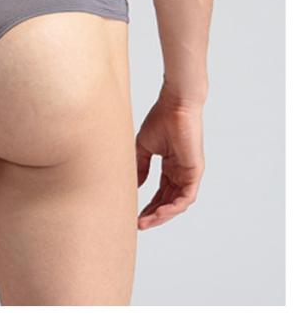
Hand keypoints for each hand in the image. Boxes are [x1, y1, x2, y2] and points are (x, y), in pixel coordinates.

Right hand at [135, 87, 204, 229]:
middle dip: (153, 215)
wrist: (174, 105)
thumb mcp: (144, 147)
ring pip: (177, 203)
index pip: (161, 193)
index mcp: (170, 166)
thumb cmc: (160, 119)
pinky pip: (186, 197)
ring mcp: (189, 174)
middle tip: (139, 224)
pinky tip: (160, 212)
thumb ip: (140, 166)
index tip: (135, 215)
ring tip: (146, 221)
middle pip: (168, 201)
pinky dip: (174, 207)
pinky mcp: (195, 172)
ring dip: (162, 215)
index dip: (149, 205)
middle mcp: (181, 173)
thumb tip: (135, 185)